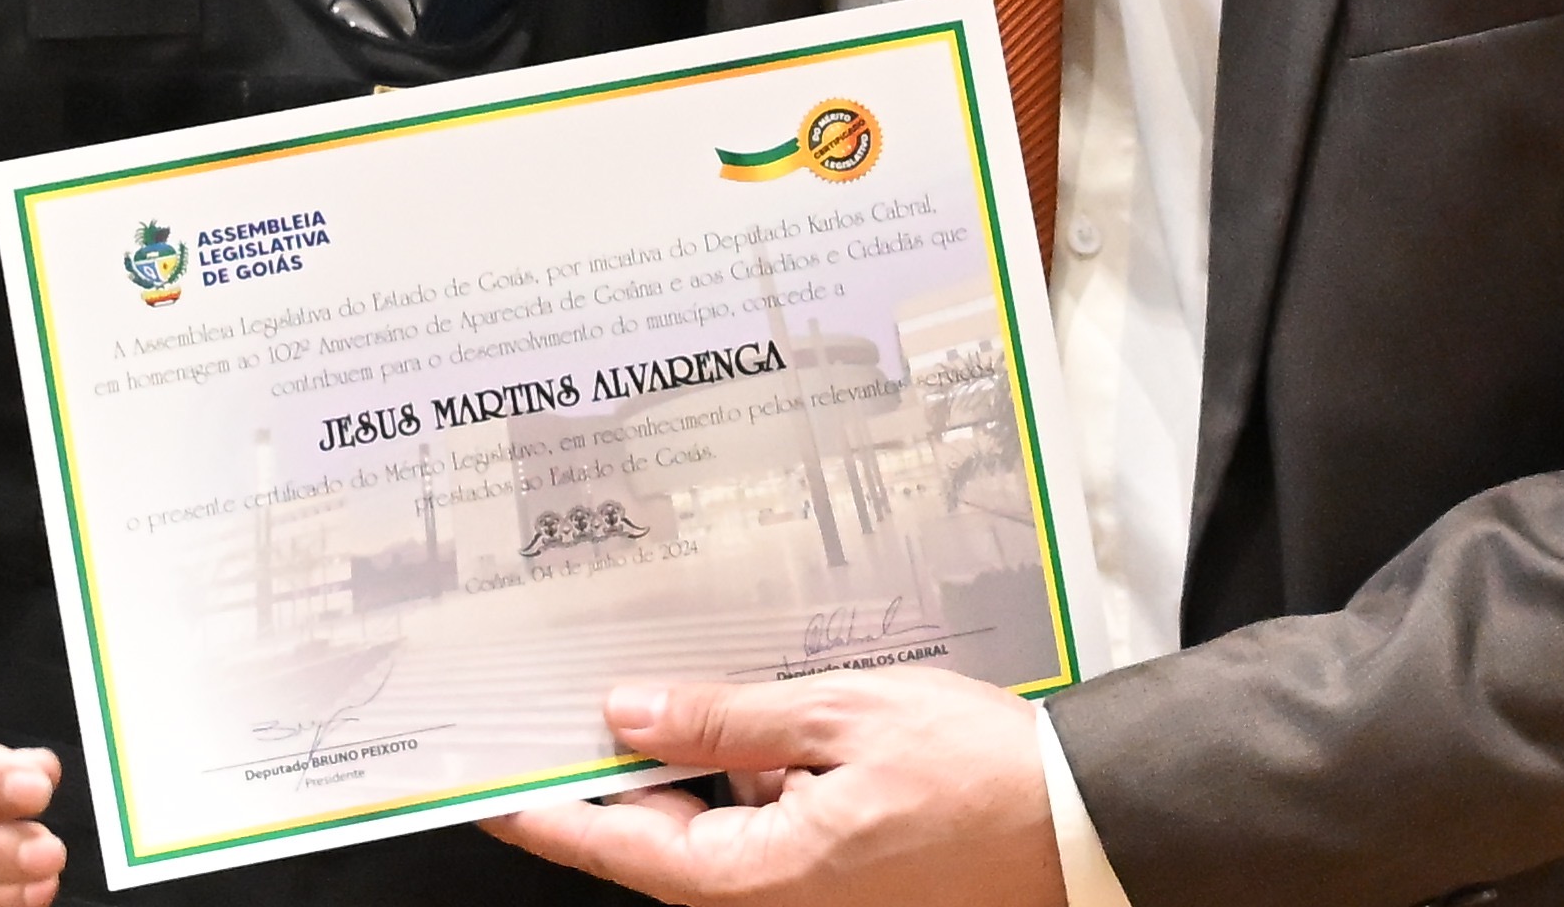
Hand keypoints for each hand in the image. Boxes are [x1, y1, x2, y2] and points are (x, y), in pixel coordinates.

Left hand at [488, 671, 1064, 905]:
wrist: (1086, 825)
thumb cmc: (982, 778)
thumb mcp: (841, 719)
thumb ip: (726, 719)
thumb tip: (627, 716)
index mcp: (757, 876)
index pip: (613, 848)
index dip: (540, 812)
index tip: (477, 783)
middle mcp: (773, 895)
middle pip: (656, 836)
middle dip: (603, 768)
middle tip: (545, 699)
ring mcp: (807, 884)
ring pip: (711, 820)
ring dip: (677, 758)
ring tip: (639, 679)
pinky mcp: (839, 865)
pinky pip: (763, 816)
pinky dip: (740, 763)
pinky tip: (739, 704)